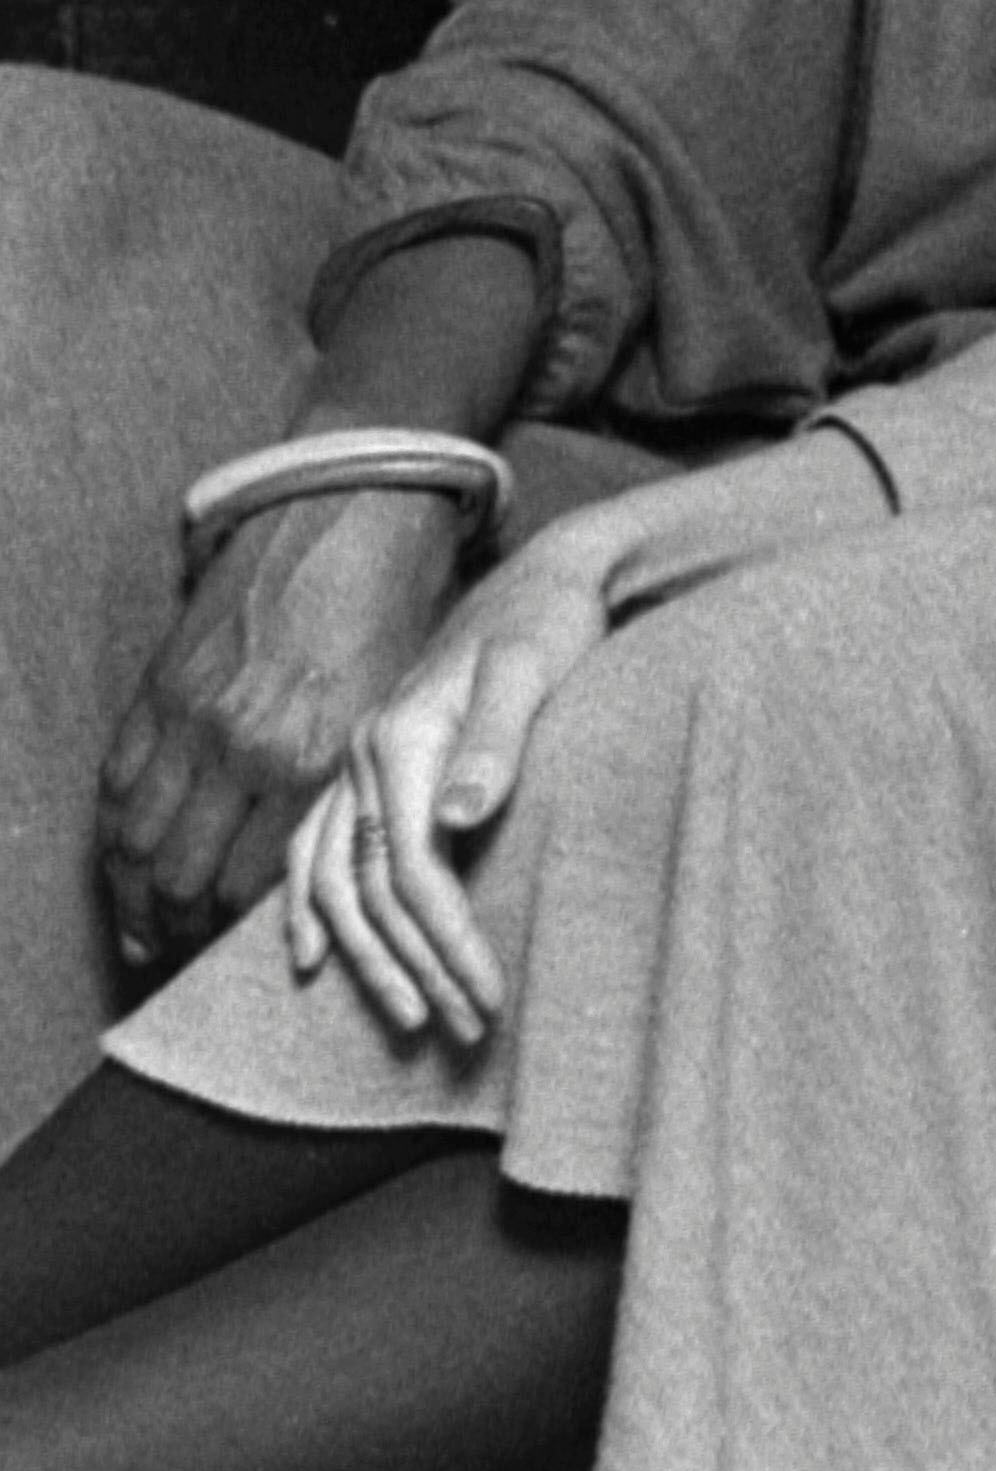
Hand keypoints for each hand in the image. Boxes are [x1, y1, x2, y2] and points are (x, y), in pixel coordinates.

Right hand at [94, 486, 472, 977]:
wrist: (354, 513)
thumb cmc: (401, 613)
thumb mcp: (407, 707)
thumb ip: (370, 784)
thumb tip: (358, 860)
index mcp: (316, 758)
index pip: (256, 883)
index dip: (241, 933)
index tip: (236, 957)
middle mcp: (244, 747)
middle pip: (183, 876)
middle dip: (176, 929)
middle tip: (176, 957)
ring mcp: (192, 716)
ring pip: (136, 838)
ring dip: (132, 895)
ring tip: (142, 931)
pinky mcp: (160, 685)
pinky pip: (118, 781)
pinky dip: (114, 831)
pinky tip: (125, 862)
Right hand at [278, 499, 650, 1052]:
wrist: (541, 579)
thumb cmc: (551, 623)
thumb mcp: (535, 669)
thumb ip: (499, 742)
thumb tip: (458, 819)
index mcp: (399, 740)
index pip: (410, 870)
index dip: (445, 939)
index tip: (486, 996)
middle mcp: (363, 758)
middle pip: (371, 889)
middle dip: (415, 965)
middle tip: (464, 1029)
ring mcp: (356, 765)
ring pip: (333, 881)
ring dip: (366, 958)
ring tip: (408, 1018)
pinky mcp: (366, 769)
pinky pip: (312, 852)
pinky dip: (306, 907)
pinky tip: (308, 958)